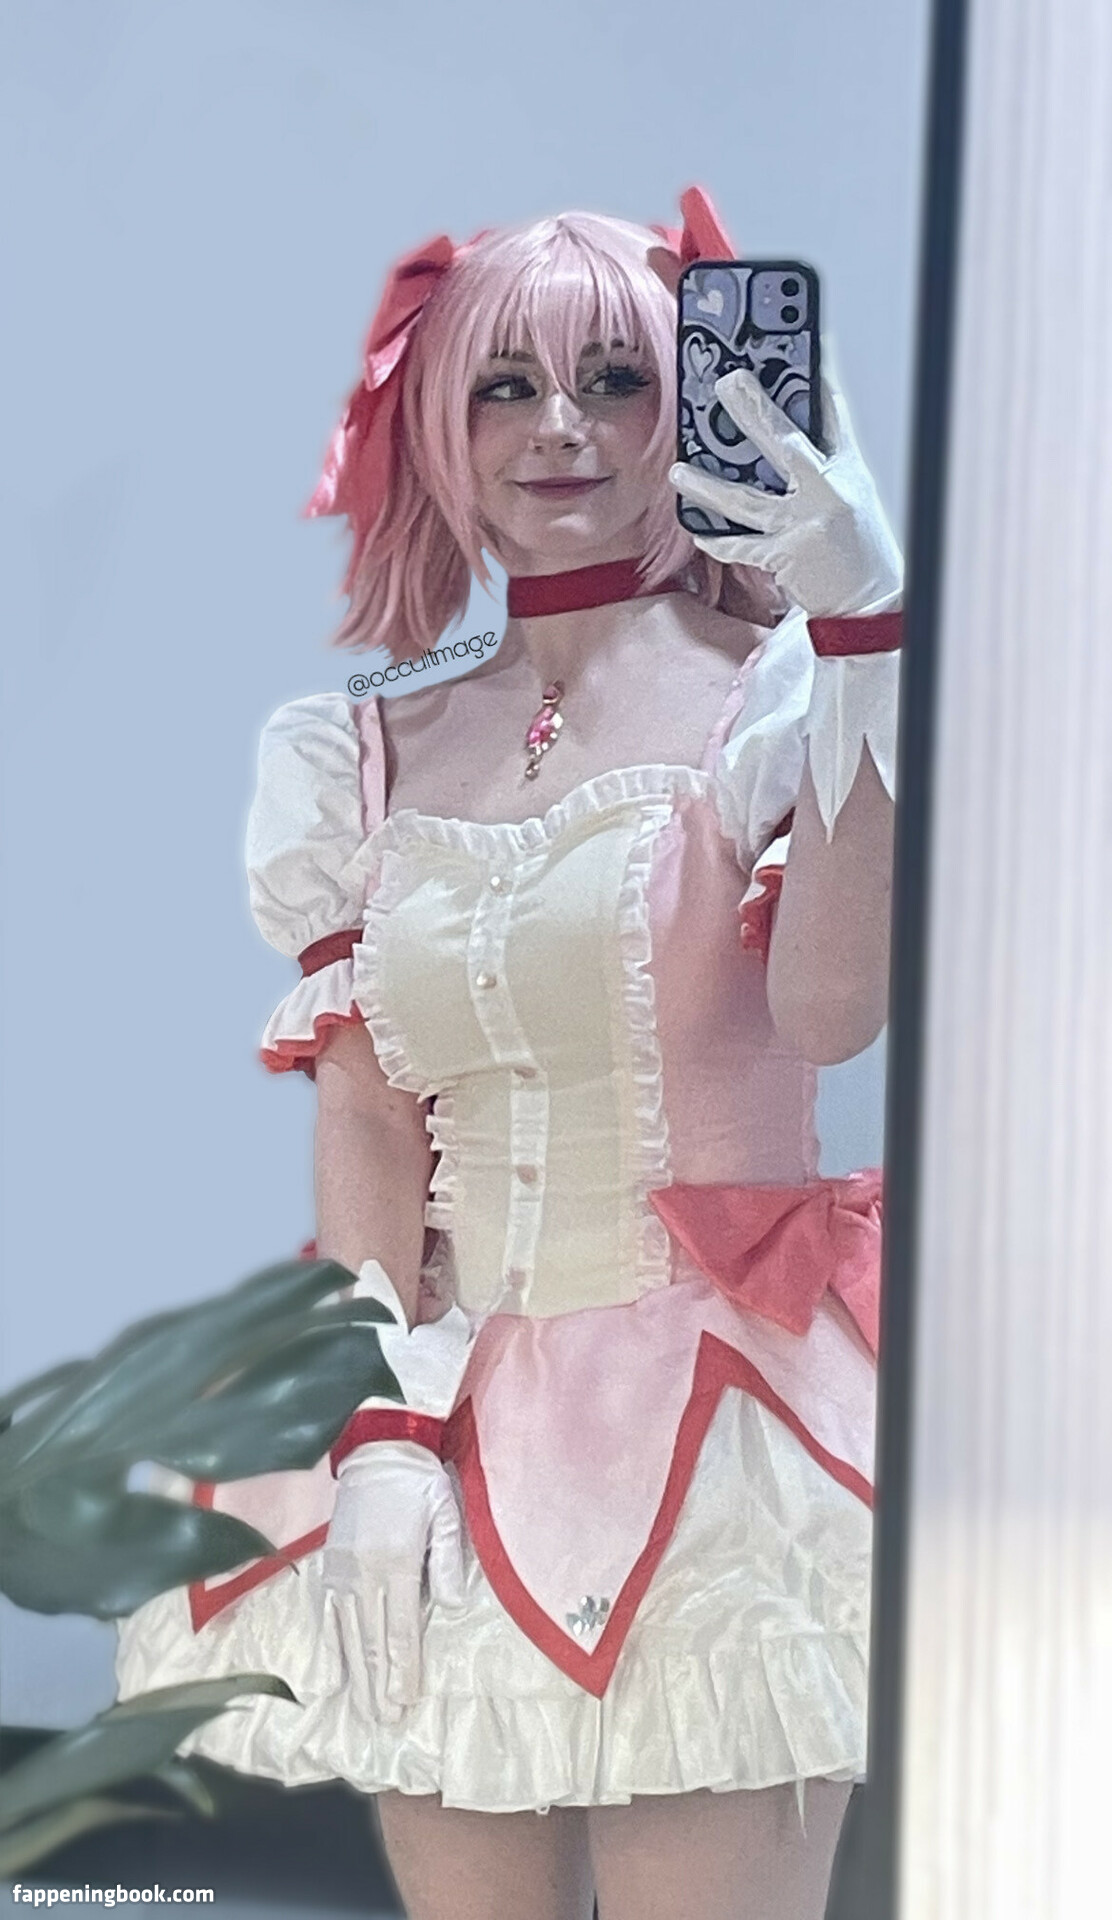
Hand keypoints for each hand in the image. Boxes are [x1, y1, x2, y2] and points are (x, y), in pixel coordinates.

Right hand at [321, 1439, 464, 1722]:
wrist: (376, 1450)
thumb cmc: (419, 1481)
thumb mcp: (445, 1510)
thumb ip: (449, 1559)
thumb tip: (451, 1605)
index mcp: (398, 1561)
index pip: (401, 1628)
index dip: (403, 1668)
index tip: (405, 1701)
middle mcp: (365, 1573)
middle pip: (373, 1640)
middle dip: (380, 1685)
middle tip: (386, 1722)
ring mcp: (343, 1571)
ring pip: (350, 1634)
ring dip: (358, 1676)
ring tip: (366, 1710)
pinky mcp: (329, 1566)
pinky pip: (329, 1615)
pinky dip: (332, 1647)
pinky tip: (334, 1675)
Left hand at [669, 365, 902, 617]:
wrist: (868, 605)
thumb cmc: (859, 547)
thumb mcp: (853, 494)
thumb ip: (822, 463)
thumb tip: (779, 433)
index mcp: (849, 469)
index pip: (833, 412)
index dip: (818, 374)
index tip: (801, 344)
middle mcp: (828, 492)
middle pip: (784, 441)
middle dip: (752, 409)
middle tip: (726, 382)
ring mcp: (803, 525)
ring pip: (746, 499)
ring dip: (707, 485)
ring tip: (678, 470)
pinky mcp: (784, 557)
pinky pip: (740, 545)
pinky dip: (717, 539)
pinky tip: (697, 529)